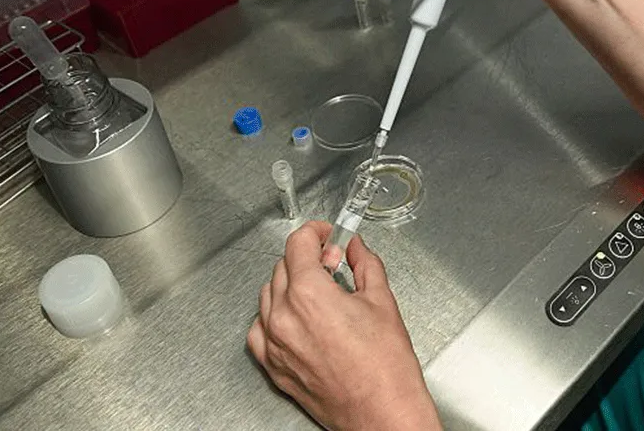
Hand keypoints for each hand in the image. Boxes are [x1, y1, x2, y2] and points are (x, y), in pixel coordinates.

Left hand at [247, 222, 440, 430]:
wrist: (381, 412)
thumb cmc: (384, 368)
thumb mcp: (382, 301)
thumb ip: (365, 264)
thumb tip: (356, 248)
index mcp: (309, 294)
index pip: (298, 244)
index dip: (315, 232)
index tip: (326, 234)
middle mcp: (284, 317)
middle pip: (283, 267)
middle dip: (308, 258)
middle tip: (332, 261)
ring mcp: (274, 344)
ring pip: (268, 295)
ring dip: (290, 284)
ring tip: (319, 290)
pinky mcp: (273, 366)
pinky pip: (259, 329)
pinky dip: (273, 316)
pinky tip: (297, 318)